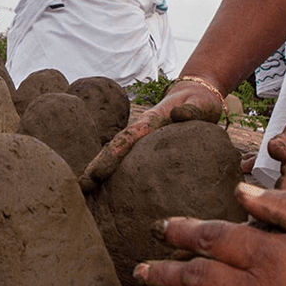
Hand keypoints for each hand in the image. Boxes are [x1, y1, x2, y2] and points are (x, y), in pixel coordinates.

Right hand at [78, 78, 225, 190]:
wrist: (197, 94)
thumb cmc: (201, 101)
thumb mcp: (203, 104)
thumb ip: (194, 110)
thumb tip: (178, 116)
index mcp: (153, 121)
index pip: (127, 138)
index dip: (111, 156)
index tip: (96, 173)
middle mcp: (143, 131)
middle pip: (115, 148)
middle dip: (97, 166)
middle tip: (82, 187)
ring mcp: (145, 139)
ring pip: (119, 155)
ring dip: (103, 170)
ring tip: (88, 191)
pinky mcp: (149, 147)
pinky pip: (131, 160)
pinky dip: (117, 172)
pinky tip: (111, 189)